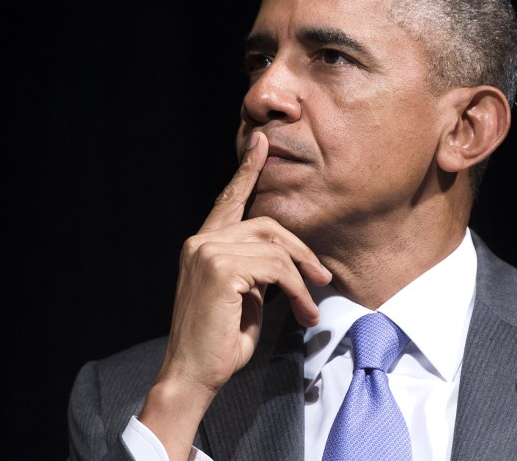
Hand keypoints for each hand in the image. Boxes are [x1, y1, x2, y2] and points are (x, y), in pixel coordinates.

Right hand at [139, 132, 330, 459]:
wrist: (194, 375)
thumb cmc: (219, 341)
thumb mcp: (245, 297)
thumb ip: (258, 270)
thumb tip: (288, 262)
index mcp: (203, 245)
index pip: (228, 200)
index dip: (246, 171)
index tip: (261, 142)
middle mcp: (201, 242)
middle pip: (267, 225)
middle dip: (301, 249)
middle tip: (322, 276)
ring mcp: (208, 252)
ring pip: (276, 248)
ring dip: (302, 279)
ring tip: (310, 306)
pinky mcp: (221, 269)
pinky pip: (276, 268)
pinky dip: (297, 290)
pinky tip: (301, 311)